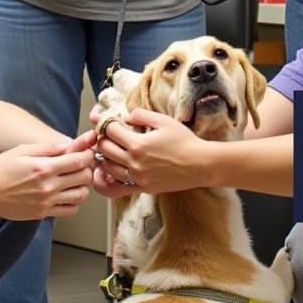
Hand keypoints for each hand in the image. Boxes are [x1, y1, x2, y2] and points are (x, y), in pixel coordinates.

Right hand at [0, 140, 94, 218]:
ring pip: (81, 196)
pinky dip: (73, 203)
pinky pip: (70, 210)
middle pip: (84, 177)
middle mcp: (48, 186)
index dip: (87, 154)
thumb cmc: (0, 170)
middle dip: (86, 169)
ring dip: (82, 187)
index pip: (78, 161)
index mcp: (43, 167)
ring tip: (74, 181)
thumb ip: (47, 148)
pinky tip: (66, 195)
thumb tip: (68, 145)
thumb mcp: (21, 151)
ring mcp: (46, 201)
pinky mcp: (43, 213)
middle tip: (80, 166)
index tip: (86, 152)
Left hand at [94, 109, 208, 193]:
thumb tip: (126, 116)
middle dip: (103, 138)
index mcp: (138, 144)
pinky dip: (108, 179)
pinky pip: (116, 187)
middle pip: (104, 148)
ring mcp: (137, 178)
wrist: (199, 164)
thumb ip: (141, 115)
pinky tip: (110, 171)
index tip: (110, 122)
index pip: (110, 131)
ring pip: (106, 167)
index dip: (106, 124)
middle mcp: (134, 162)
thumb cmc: (184, 141)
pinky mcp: (141, 188)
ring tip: (110, 150)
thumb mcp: (164, 121)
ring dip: (104, 157)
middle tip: (108, 135)